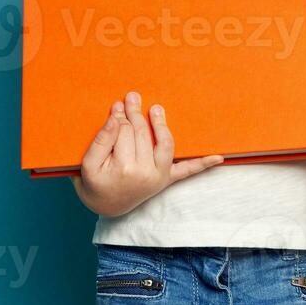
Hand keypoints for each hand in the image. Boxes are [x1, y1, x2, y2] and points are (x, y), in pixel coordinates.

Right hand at [71, 90, 223, 216]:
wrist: (105, 207)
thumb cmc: (94, 184)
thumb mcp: (87, 164)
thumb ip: (101, 140)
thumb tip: (116, 117)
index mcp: (125, 169)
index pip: (124, 133)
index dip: (120, 117)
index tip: (117, 105)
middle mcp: (146, 173)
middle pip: (142, 134)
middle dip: (136, 114)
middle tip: (132, 97)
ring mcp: (159, 177)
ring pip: (165, 144)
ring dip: (162, 125)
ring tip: (157, 109)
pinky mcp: (166, 181)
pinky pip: (186, 172)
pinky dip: (202, 165)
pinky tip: (218, 158)